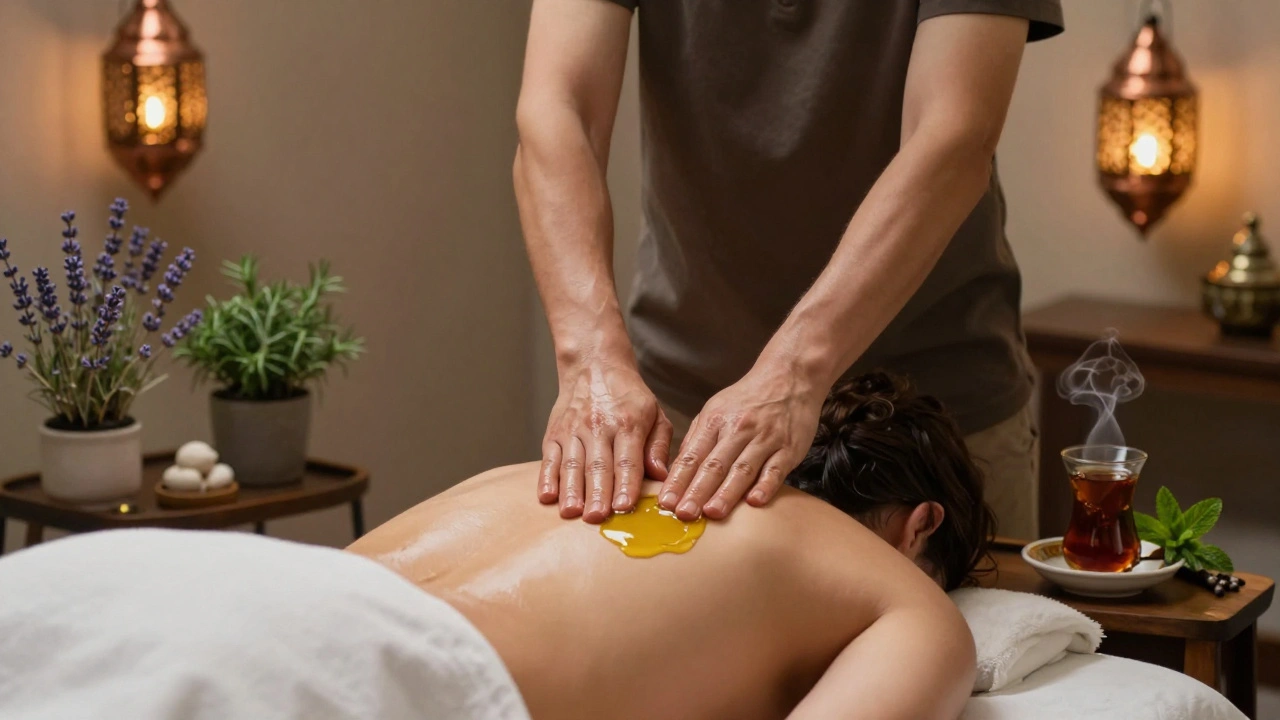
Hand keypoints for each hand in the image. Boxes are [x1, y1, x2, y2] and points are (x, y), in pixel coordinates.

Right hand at [540, 358, 672, 521]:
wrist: (594, 366)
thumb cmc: (628, 397)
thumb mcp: (654, 413)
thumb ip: (658, 445)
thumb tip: (661, 475)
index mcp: (627, 423)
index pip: (627, 460)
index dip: (626, 484)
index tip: (625, 506)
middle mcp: (598, 426)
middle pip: (597, 465)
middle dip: (597, 493)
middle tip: (596, 518)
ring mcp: (573, 430)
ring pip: (571, 464)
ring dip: (571, 490)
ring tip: (571, 513)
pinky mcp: (554, 434)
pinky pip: (550, 458)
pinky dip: (546, 478)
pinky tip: (547, 496)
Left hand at [658, 362, 824, 520]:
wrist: (790, 377)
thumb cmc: (748, 399)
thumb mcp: (716, 409)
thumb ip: (697, 438)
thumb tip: (676, 468)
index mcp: (716, 420)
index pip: (693, 454)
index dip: (678, 479)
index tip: (666, 501)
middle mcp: (739, 429)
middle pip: (715, 464)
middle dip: (697, 491)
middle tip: (683, 513)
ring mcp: (765, 439)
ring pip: (743, 469)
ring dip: (727, 493)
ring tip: (712, 513)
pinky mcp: (788, 448)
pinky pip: (775, 469)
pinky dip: (765, 486)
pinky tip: (754, 502)